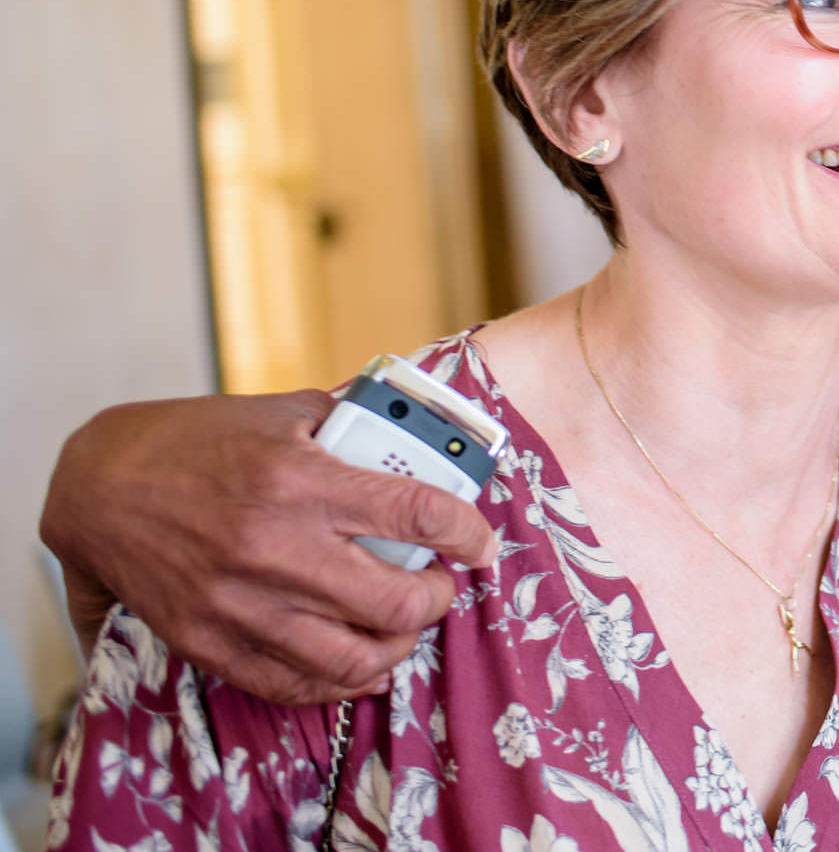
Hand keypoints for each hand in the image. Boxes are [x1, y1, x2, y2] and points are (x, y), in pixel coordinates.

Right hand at [40, 390, 497, 703]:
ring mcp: (241, 604)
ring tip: (404, 626)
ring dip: (397, 648)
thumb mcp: (279, 412)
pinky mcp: (211, 643)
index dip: (468, 534)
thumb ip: (350, 423)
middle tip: (441, 585)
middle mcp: (275, 547)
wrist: (98, 488)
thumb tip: (419, 433)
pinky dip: (341, 681)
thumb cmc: (195, 442)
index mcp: (300, 481)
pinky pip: (295, 684)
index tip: (481, 543)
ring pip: (353, 658)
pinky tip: (362, 663)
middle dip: (438, 600)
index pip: (417, 515)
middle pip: (396, 602)